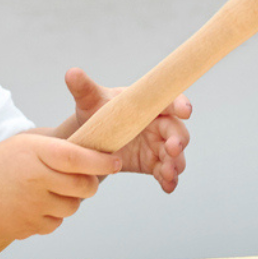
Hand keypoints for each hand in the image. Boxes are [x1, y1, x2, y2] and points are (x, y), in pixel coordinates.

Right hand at [0, 132, 120, 240]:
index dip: (103, 162)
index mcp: (38, 153)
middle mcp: (38, 180)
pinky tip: (35, 205)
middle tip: (83, 178)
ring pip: (72, 207)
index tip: (115, 162)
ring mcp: (33, 206)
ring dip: (69, 200)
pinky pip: (55, 223)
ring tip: (50, 190)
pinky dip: (52, 215)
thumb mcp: (23, 144)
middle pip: (85, 187)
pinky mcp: (29, 227)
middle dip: (89, 183)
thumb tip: (89, 150)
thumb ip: (55, 147)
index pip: (81, 158)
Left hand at [63, 68, 190, 191]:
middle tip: (173, 148)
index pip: (170, 101)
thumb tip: (71, 72)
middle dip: (179, 139)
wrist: (91, 138)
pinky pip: (166, 172)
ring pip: (176, 154)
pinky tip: (167, 186)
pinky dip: (169, 180)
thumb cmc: (97, 112)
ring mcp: (158, 145)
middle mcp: (159, 123)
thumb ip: (83, 88)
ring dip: (176, 163)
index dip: (181, 105)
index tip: (185, 111)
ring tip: (168, 172)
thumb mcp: (89, 100)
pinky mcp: (153, 164)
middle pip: (177, 130)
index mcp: (149, 104)